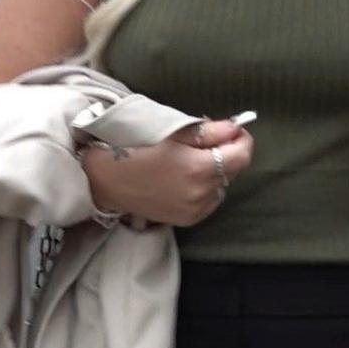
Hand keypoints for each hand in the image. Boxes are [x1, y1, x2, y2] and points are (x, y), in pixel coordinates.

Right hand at [80, 119, 252, 226]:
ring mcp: (195, 210)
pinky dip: (204, 189)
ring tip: (190, 162)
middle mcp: (202, 193)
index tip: (233, 131)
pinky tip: (184, 180)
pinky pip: (209, 201)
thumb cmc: (137, 148)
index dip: (241, 139)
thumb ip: (210, 131)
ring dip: (215, 173)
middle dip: (225, 153)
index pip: (242, 155)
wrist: (107, 180)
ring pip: (221, 186)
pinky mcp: (187, 220)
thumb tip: (235, 128)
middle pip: (232, 170)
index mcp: (199, 168)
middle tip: (204, 142)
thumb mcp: (173, 132)